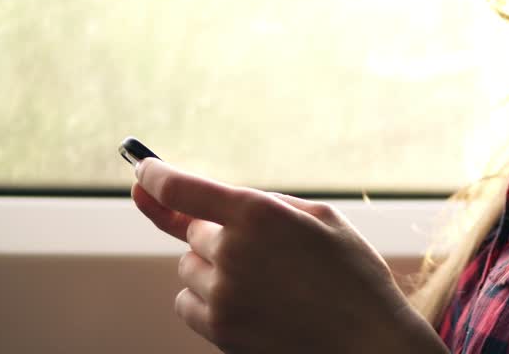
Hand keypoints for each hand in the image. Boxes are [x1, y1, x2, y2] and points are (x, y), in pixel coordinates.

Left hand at [130, 158, 448, 353]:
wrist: (366, 342)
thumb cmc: (351, 275)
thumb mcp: (322, 217)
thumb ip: (268, 202)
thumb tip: (219, 199)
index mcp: (259, 213)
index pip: (181, 188)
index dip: (155, 175)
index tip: (143, 171)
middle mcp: (233, 250)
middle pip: (193, 231)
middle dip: (217, 233)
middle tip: (257, 247)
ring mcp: (223, 293)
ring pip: (189, 267)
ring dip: (212, 267)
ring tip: (262, 281)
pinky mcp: (219, 329)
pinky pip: (186, 303)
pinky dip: (206, 299)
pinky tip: (246, 303)